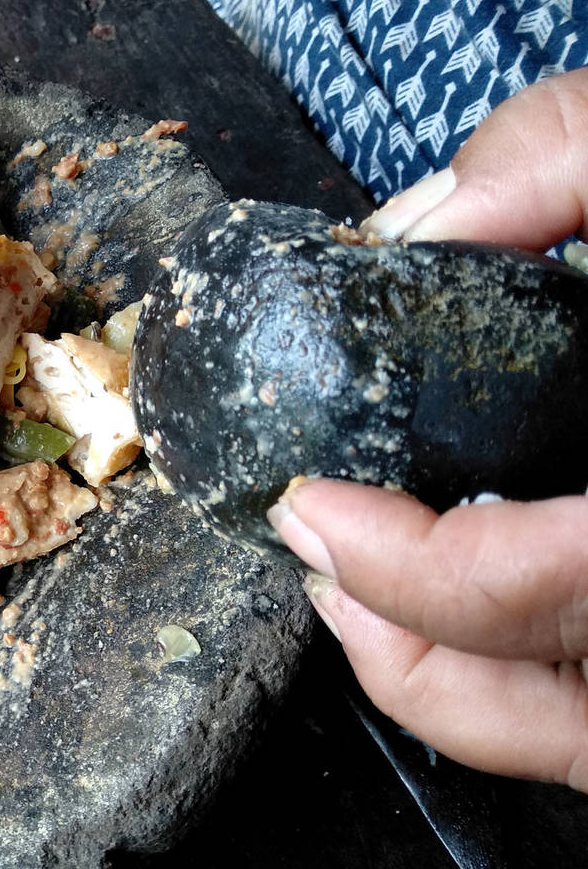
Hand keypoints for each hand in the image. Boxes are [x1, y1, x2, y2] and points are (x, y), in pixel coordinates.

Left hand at [271, 67, 587, 790]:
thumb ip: (580, 153)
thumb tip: (420, 226)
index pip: (559, 586)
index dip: (411, 570)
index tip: (308, 505)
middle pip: (568, 714)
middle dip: (408, 651)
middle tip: (317, 558)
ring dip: (463, 696)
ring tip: (365, 605)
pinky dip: (543, 697)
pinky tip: (491, 622)